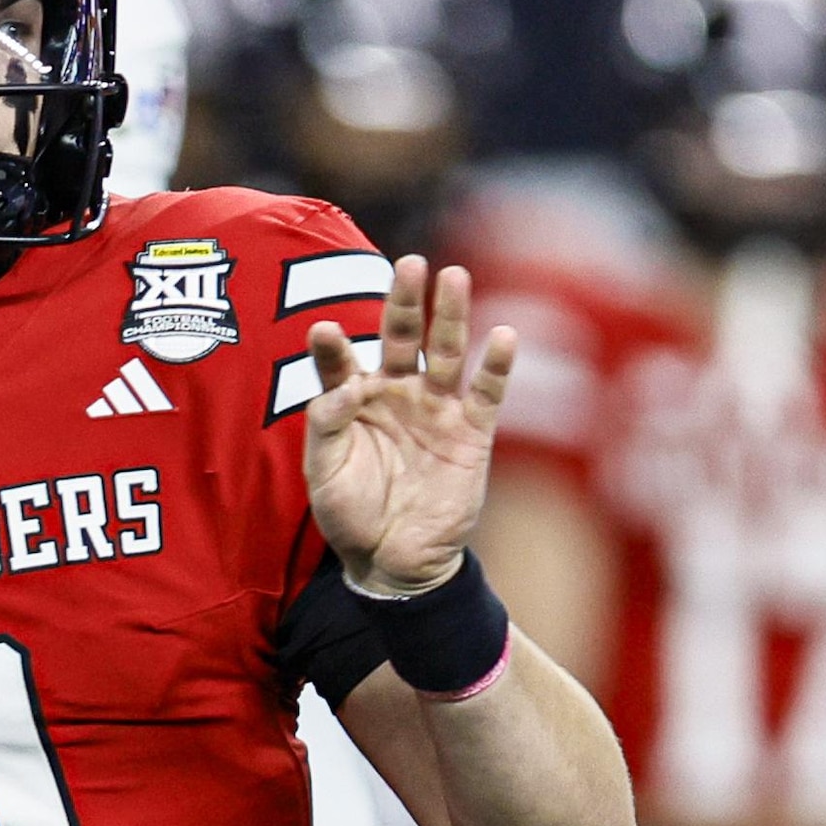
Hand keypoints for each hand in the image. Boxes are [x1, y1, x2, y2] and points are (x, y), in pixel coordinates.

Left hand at [303, 257, 516, 596]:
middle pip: (403, 337)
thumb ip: (326, 426)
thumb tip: (347, 384)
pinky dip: (496, 366)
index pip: (343, 361)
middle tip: (411, 264)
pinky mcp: (471, 434)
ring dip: (451, 316)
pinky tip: (503, 335)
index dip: (334, 347)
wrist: (393, 561)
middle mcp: (398, 394)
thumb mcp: (324, 475)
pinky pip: (487, 395)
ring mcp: (437, 410)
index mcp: (356, 399)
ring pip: (448, 353)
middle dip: (406, 302)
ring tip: (453, 277)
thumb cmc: (351, 515)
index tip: (323, 331)